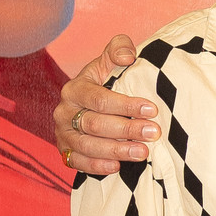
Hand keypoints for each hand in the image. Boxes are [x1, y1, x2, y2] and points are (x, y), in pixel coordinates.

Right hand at [54, 35, 161, 174]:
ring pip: (88, 145)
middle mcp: (64, 112)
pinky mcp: (65, 152)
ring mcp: (62, 134)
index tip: (152, 110)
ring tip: (142, 153)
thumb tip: (128, 57)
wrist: (88, 105)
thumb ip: (119, 49)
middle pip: (95, 124)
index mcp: (74, 89)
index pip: (99, 99)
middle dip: (127, 129)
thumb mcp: (109, 62)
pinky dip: (97, 166)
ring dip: (117, 150)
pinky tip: (117, 166)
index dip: (126, 105)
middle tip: (153, 133)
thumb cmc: (104, 82)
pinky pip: (78, 163)